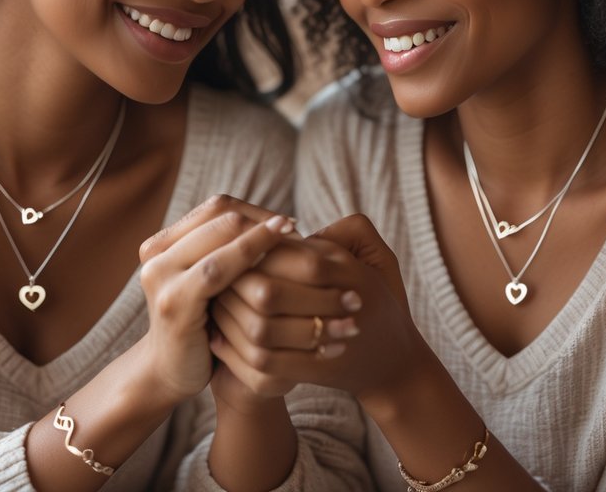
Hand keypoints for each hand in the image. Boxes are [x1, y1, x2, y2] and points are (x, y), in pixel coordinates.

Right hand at [134, 195, 293, 405]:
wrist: (172, 372)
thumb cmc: (205, 325)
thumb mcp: (215, 283)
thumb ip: (232, 252)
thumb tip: (285, 223)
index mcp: (165, 242)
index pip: (217, 207)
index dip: (255, 210)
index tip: (288, 221)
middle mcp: (156, 252)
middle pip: (218, 216)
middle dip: (260, 219)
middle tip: (294, 226)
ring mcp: (161, 275)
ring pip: (219, 236)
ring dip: (260, 234)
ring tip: (292, 235)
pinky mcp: (174, 300)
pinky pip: (216, 269)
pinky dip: (249, 257)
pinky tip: (275, 265)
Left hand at [210, 213, 427, 403]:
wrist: (391, 363)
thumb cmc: (378, 300)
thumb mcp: (374, 257)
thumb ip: (344, 233)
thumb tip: (298, 228)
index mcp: (354, 274)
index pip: (296, 257)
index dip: (262, 249)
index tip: (237, 242)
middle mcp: (342, 311)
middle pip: (268, 293)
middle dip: (235, 282)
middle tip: (215, 272)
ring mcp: (324, 347)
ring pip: (260, 330)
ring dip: (230, 314)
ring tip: (214, 299)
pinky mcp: (309, 376)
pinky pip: (263, 363)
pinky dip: (236, 350)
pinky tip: (218, 335)